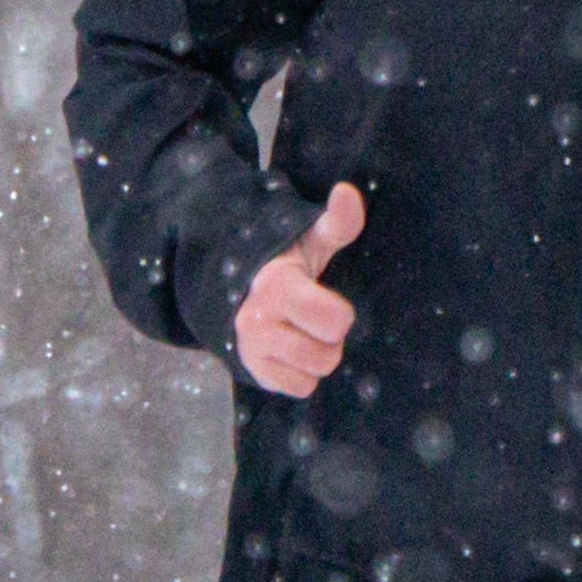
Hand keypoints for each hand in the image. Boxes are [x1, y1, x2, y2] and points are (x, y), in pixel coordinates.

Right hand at [235, 183, 364, 394]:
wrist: (234, 286)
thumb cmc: (285, 262)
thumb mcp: (310, 239)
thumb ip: (337, 222)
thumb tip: (347, 192)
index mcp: (276, 286)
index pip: (335, 322)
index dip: (339, 313)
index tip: (322, 297)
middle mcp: (257, 321)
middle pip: (327, 354)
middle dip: (328, 338)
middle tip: (313, 318)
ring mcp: (251, 349)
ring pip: (313, 374)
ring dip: (316, 357)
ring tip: (302, 332)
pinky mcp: (252, 372)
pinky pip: (298, 388)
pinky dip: (301, 374)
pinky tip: (291, 350)